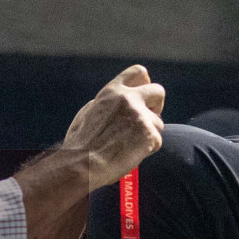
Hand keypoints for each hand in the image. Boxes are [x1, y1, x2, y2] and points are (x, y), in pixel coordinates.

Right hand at [61, 65, 165, 187]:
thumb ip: (105, 104)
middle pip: (158, 91)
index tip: (144, 96)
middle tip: (147, 120)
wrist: (83, 166)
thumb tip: (116, 104)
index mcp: (112, 92)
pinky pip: (156, 141)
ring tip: (129, 146)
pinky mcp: (149, 134)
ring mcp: (140, 116)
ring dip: (148, 134)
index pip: (138, 72)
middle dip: (156, 105)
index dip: (145, 83)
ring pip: (158, 122)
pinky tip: (130, 155)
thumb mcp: (86, 114)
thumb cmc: (80, 145)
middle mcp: (128, 99)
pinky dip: (147, 150)